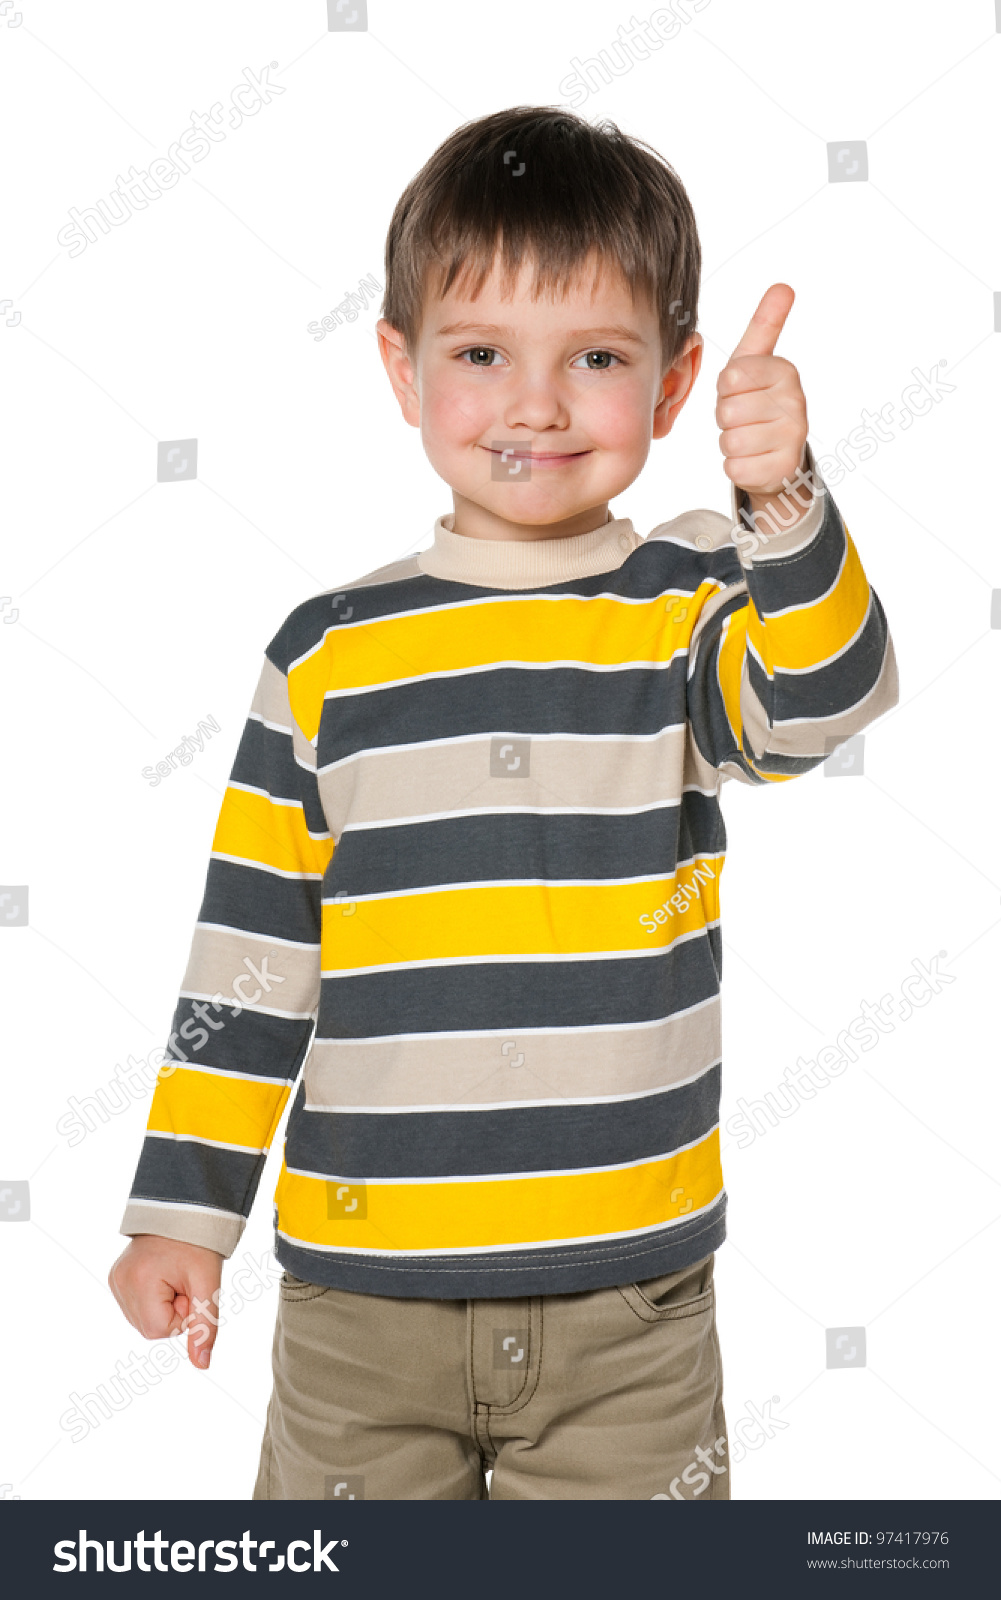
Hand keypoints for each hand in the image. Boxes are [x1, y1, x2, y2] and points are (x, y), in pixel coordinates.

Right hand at [108, 1234, 223, 1370]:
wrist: (183, 1212)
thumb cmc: (198, 1246)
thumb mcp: (208, 1284)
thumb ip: (204, 1326)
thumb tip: (202, 1365)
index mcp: (140, 1281)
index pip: (160, 1330)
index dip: (182, 1315)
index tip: (189, 1289)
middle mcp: (120, 1282)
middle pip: (150, 1328)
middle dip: (172, 1312)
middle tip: (183, 1282)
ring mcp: (115, 1280)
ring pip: (142, 1320)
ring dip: (162, 1306)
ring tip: (172, 1276)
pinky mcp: (115, 1278)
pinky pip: (135, 1306)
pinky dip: (151, 1299)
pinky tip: (160, 1276)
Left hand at [716, 283, 809, 518]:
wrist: (777, 455)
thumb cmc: (758, 402)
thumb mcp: (756, 362)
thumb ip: (765, 325)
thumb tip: (784, 286)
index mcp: (786, 373)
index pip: (731, 377)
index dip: (726, 389)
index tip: (742, 391)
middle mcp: (796, 404)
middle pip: (728, 411)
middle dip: (727, 418)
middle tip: (745, 418)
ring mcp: (793, 439)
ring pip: (730, 440)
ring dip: (730, 443)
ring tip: (750, 438)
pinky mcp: (782, 470)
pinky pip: (735, 467)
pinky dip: (737, 466)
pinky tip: (754, 460)